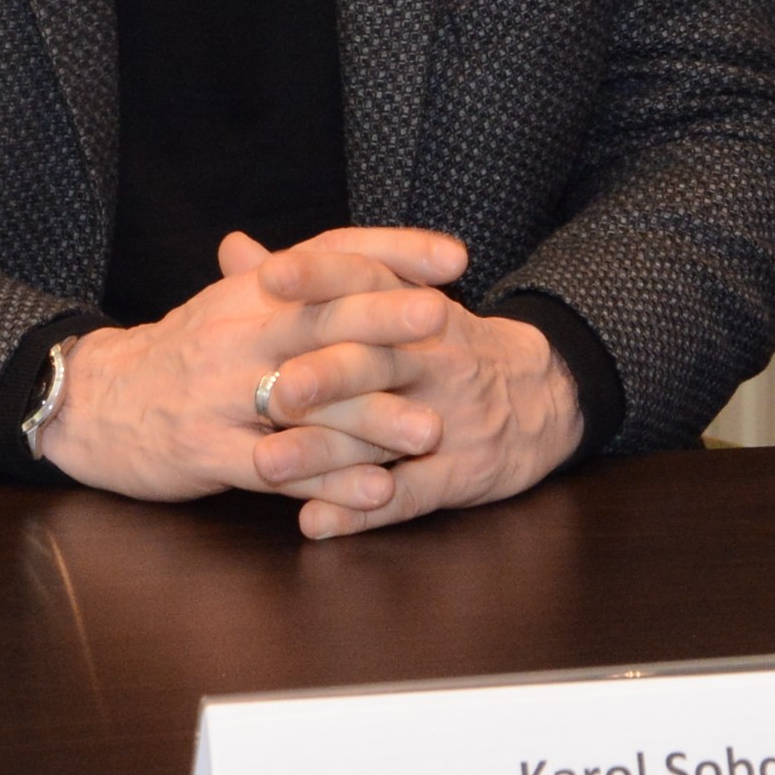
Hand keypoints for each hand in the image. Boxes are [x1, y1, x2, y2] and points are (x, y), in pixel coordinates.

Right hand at [35, 228, 477, 503]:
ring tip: (432, 431)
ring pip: (306, 404)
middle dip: (385, 321)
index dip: (393, 251)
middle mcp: (239, 332)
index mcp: (253, 291)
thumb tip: (373, 258)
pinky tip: (377, 494)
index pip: (330, 256)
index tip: (456, 257)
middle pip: (319, 320)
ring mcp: (221, 393)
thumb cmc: (185, 354)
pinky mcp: (208, 450)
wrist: (97, 403)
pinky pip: (278, 469)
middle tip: (447, 324)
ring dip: (372, 419)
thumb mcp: (235, 305)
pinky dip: (329, 484)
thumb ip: (302, 283)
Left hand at [266, 267, 585, 542]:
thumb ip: (311, 282)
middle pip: (375, 361)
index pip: (367, 280)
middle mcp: (432, 358)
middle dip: (326, 374)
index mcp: (411, 308)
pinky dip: (361, 511)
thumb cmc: (441, 345)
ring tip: (266, 466)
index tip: (270, 275)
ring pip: (382, 434)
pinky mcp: (460, 472)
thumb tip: (233, 251)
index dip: (321, 276)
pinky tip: (315, 523)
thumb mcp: (392, 301)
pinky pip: (409, 494)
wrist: (541, 394)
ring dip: (323, 453)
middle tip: (274, 387)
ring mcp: (448, 416)